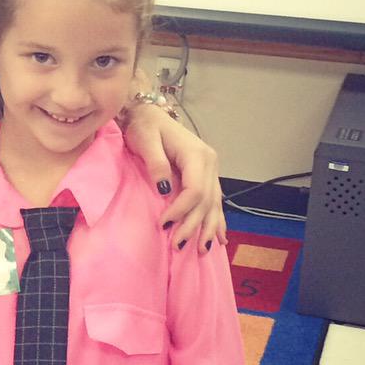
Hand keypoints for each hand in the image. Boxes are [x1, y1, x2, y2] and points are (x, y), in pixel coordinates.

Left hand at [122, 103, 225, 251]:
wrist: (149, 114)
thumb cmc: (144, 126)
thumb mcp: (145, 140)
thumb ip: (156, 163)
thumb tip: (165, 189)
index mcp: (196, 154)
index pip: (195, 190)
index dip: (181, 210)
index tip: (163, 224)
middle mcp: (209, 162)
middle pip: (206, 201)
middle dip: (193, 225)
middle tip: (177, 245)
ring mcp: (210, 169)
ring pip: (214, 204)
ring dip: (207, 228)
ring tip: (201, 250)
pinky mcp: (206, 175)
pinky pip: (215, 200)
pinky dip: (216, 220)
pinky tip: (219, 238)